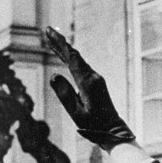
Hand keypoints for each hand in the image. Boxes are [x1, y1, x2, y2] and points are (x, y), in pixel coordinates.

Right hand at [44, 27, 135, 149]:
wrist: (113, 131)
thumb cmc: (95, 126)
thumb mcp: (77, 114)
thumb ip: (66, 95)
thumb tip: (54, 75)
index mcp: (88, 83)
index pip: (72, 59)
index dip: (60, 45)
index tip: (50, 33)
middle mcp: (94, 77)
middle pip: (75, 56)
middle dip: (61, 43)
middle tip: (48, 30)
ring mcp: (96, 79)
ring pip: (78, 61)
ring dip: (65, 50)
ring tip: (52, 40)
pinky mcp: (96, 84)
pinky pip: (81, 67)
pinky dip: (71, 59)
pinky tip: (65, 57)